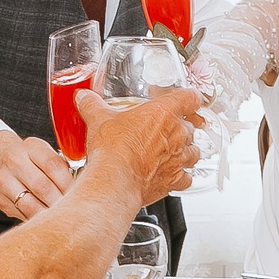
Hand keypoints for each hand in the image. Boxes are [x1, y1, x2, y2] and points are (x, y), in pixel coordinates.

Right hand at [0, 130, 75, 221]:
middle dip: (61, 201)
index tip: (81, 194)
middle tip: (74, 211)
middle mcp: (15, 161)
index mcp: (32, 147)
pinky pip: (21, 214)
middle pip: (42, 186)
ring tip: (62, 219)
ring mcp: (4, 181)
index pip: (53, 165)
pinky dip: (36, 220)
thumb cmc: (30, 159)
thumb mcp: (44, 153)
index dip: (69, 183)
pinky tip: (46, 221)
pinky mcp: (0, 199)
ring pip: (30, 204)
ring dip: (49, 214)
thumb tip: (84, 188)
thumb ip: (61, 167)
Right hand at [78, 86, 202, 206]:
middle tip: (163, 129)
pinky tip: (170, 175)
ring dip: (184, 150)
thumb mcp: (98, 119)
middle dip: (179, 127)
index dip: (189, 98)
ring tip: (170, 151)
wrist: (115, 180)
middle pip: (191, 125)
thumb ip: (92, 105)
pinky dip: (181, 176)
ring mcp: (179, 158)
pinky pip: (186, 178)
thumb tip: (85, 98)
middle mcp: (177, 134)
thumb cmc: (113, 150)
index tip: (185, 100)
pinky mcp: (175, 180)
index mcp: (164, 112)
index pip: (190, 98)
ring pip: (193, 151)